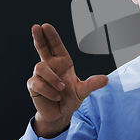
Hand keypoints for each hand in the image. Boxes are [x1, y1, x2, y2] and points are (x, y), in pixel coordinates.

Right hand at [27, 23, 108, 137]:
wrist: (60, 114)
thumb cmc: (71, 98)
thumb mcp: (83, 91)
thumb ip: (92, 84)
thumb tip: (106, 79)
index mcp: (63, 62)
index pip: (56, 46)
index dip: (51, 36)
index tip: (45, 25)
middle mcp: (50, 65)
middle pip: (42, 48)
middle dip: (39, 37)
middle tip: (36, 27)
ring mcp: (40, 75)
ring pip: (40, 67)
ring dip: (52, 78)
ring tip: (61, 89)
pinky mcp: (33, 86)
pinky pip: (37, 83)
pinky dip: (48, 90)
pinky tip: (55, 97)